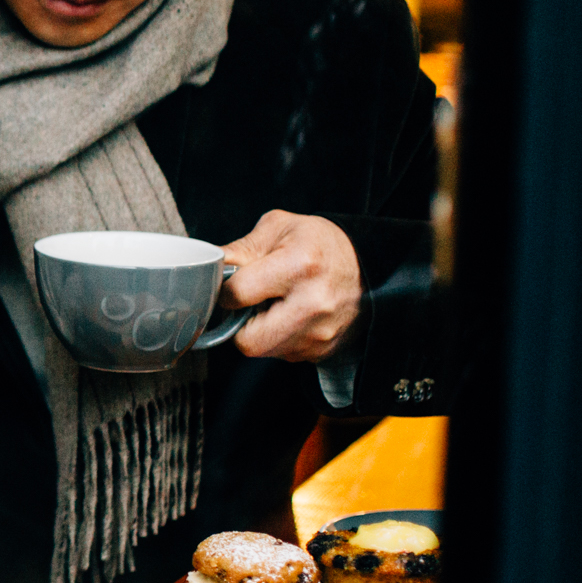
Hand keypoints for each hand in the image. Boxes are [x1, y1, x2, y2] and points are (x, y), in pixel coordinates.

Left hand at [220, 210, 362, 361]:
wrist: (373, 264)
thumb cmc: (321, 244)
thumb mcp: (279, 228)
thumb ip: (239, 249)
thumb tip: (208, 269)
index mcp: (299, 266)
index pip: (236, 294)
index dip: (226, 289)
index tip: (234, 282)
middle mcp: (313, 305)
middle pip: (246, 339)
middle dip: (239, 322)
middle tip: (252, 302)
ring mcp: (322, 333)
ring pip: (264, 350)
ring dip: (260, 331)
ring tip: (276, 305)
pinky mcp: (324, 350)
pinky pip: (284, 354)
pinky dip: (279, 338)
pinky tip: (292, 316)